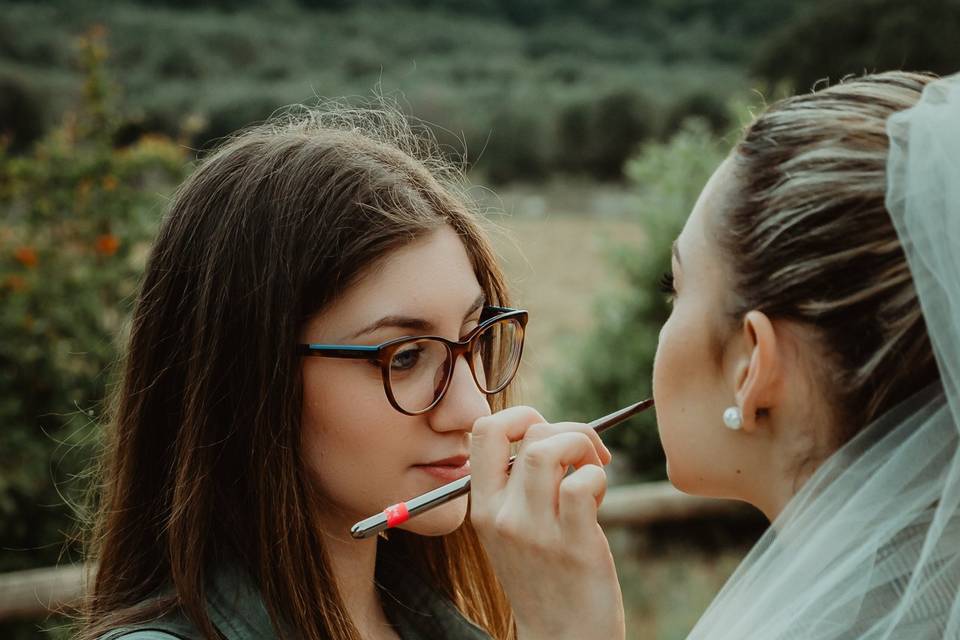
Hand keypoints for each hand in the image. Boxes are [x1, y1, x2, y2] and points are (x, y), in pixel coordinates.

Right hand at [470, 406, 624, 639]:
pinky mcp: (571, 543)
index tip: (546, 434)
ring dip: (583, 447)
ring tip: (593, 472)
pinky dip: (598, 477)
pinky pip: (582, 482)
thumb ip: (518, 486)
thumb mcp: (513, 530)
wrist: (563, 637)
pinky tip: (599, 498)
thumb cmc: (547, 575)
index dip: (520, 417)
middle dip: (564, 427)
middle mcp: (501, 514)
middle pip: (526, 432)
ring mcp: (534, 529)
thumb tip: (548, 432)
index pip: (483, 431)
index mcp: (482, 506)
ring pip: (550, 448)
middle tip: (582, 453)